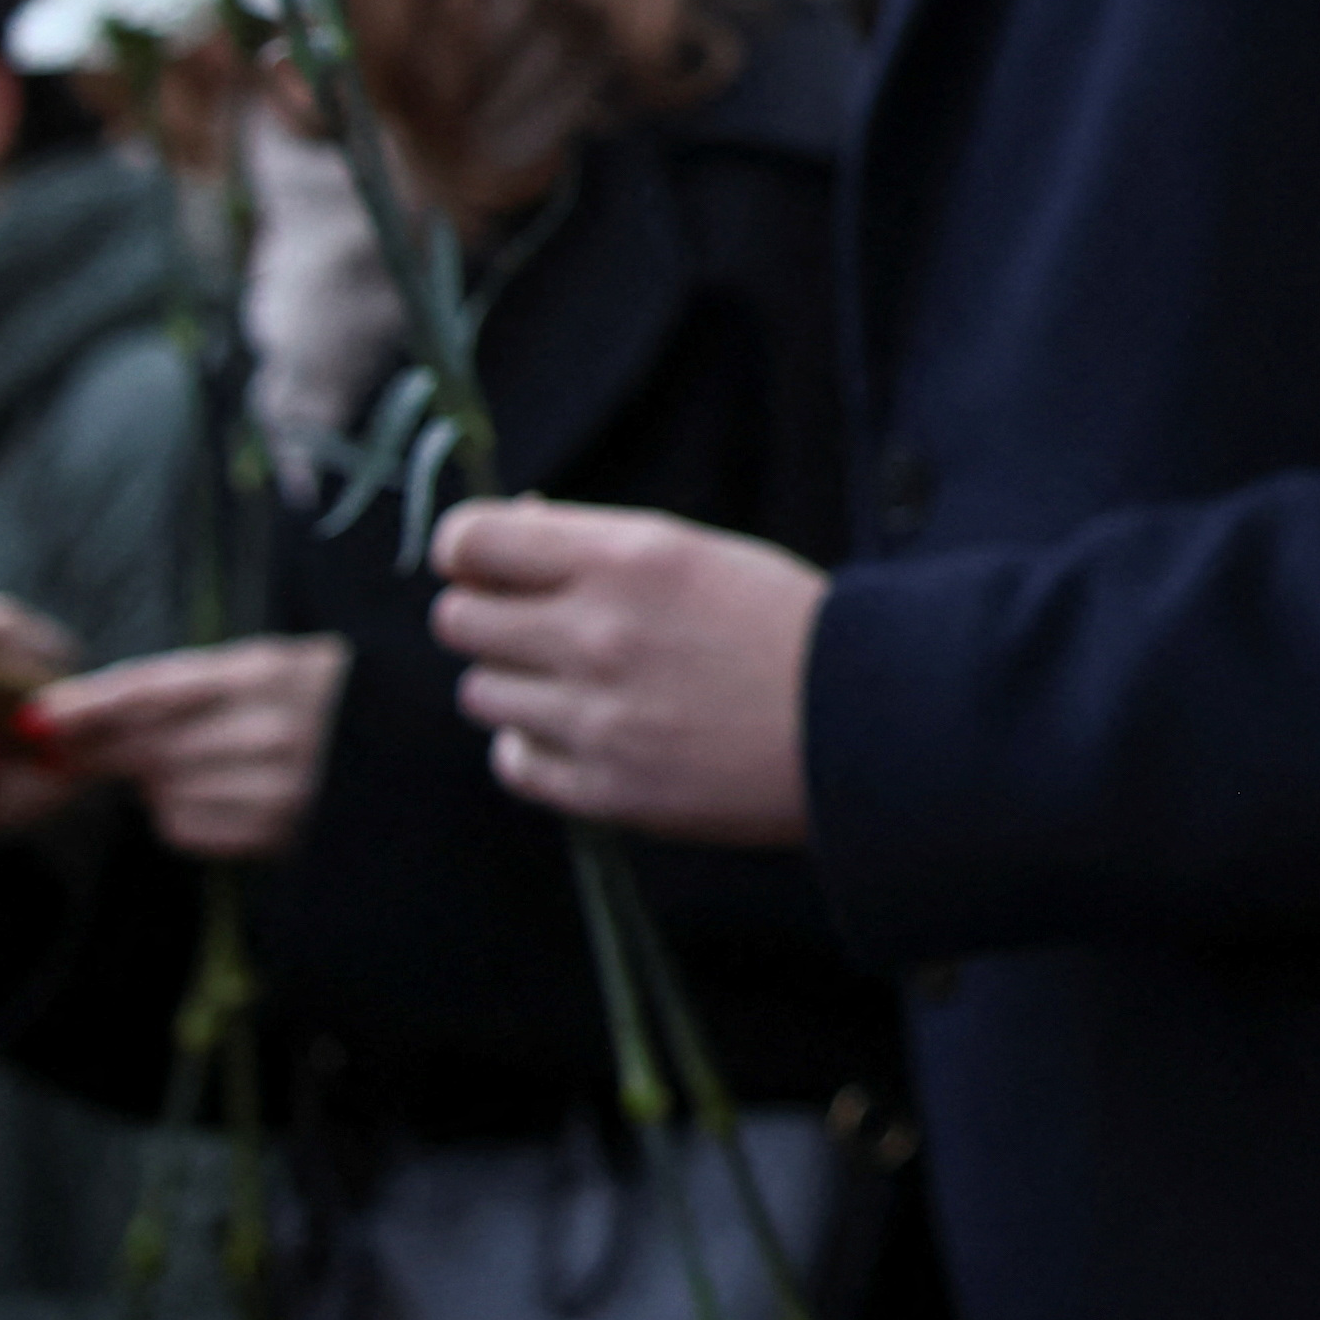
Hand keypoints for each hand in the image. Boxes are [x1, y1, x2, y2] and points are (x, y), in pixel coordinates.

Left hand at [25, 637, 345, 860]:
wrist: (405, 746)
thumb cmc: (325, 697)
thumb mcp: (270, 666)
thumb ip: (193, 686)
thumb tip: (98, 714)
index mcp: (268, 675)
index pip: (157, 691)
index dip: (90, 704)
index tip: (36, 716)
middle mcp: (269, 734)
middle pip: (147, 745)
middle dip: (101, 744)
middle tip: (65, 741)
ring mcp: (273, 791)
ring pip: (161, 791)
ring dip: (157, 779)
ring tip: (204, 758)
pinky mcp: (273, 836)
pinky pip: (186, 828)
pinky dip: (184, 812)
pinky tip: (221, 792)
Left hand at [429, 501, 821, 844]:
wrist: (861, 726)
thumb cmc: (784, 627)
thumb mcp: (695, 552)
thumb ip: (595, 544)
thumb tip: (504, 532)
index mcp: (626, 558)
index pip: (470, 542)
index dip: (466, 550)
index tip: (484, 563)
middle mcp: (597, 634)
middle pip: (458, 621)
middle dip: (490, 617)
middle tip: (541, 628)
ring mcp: (595, 718)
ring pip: (479, 693)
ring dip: (517, 685)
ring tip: (583, 686)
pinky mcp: (603, 788)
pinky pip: (511, 762)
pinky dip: (536, 747)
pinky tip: (589, 733)